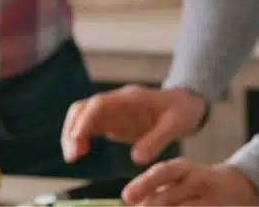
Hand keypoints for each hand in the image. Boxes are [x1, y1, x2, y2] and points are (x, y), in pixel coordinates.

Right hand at [62, 85, 204, 165]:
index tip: (77, 139)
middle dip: (72, 129)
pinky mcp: (112, 121)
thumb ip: (156, 140)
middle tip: (73, 156)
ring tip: (73, 157)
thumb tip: (136, 159)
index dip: (85, 121)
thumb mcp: (175, 125)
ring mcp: (112, 111)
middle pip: (83, 109)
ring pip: (81, 117)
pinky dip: (80, 138)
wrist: (186, 104)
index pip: (98, 104)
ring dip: (72, 134)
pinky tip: (80, 153)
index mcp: (129, 99)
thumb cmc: (182, 111)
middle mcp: (116, 102)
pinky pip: (89, 126)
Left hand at [123, 159, 258, 205]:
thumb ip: (157, 187)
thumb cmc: (197, 184)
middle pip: (168, 197)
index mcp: (186, 169)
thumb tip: (131, 200)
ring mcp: (211, 201)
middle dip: (149, 206)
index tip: (126, 196)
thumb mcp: (180, 177)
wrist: (241, 188)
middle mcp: (199, 182)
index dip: (144, 183)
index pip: (164, 172)